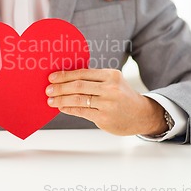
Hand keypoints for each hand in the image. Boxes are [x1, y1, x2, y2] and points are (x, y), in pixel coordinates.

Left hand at [46, 69, 166, 135]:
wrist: (142, 114)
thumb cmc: (122, 96)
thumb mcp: (113, 82)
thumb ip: (94, 79)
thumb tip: (66, 78)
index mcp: (111, 75)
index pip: (83, 73)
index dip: (65, 75)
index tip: (52, 77)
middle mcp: (110, 88)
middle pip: (78, 86)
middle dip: (60, 87)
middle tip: (48, 89)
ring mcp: (108, 103)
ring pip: (78, 99)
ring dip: (61, 99)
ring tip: (51, 100)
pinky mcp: (104, 117)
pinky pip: (81, 112)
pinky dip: (69, 109)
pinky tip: (62, 107)